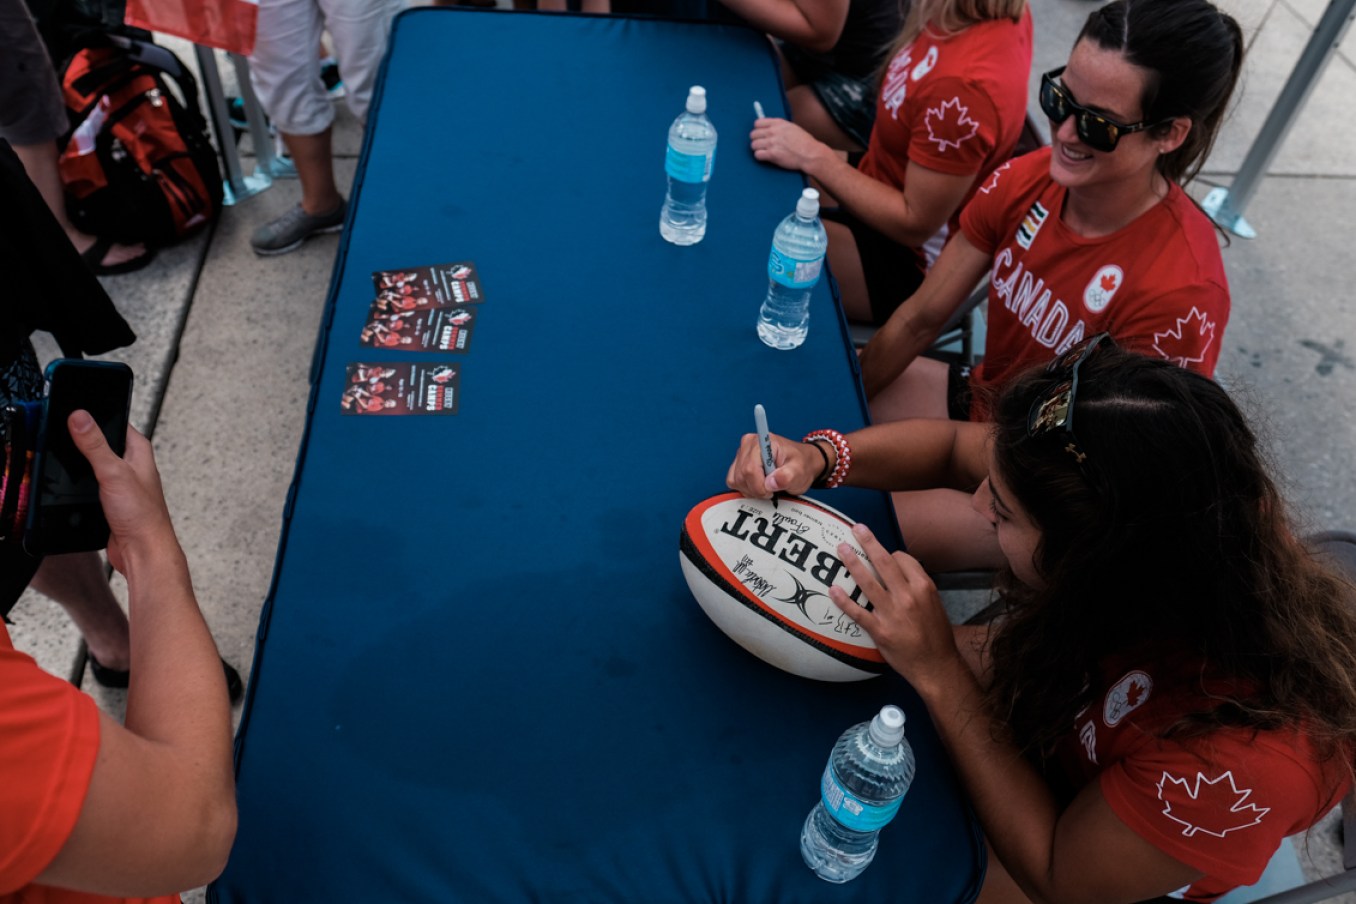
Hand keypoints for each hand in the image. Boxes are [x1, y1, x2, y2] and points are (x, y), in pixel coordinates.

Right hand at [67, 411, 176, 574]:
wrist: (142, 550)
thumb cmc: (142, 515)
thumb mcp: (113, 472)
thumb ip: (95, 444)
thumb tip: (80, 416)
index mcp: (138, 450)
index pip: (115, 421)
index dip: (95, 415)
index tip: (72, 411)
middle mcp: (131, 464)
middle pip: (100, 443)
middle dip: (81, 441)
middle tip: (61, 438)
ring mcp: (119, 482)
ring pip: (92, 465)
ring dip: (78, 465)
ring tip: (63, 462)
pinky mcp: (109, 499)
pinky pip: (88, 484)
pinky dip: (78, 484)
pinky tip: (69, 486)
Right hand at [725, 432, 824, 497]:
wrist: (800, 463)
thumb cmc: (800, 463)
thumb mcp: (799, 470)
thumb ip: (787, 476)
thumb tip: (771, 483)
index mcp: (762, 441)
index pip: (750, 469)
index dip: (759, 485)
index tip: (772, 489)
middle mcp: (748, 445)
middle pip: (742, 477)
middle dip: (757, 489)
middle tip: (772, 488)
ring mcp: (741, 454)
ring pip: (736, 481)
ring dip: (751, 489)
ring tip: (767, 485)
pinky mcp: (737, 464)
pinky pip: (734, 482)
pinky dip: (746, 488)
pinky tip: (759, 484)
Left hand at [750, 117, 831, 172]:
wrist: (810, 153)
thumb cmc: (804, 142)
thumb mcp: (792, 128)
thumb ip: (779, 127)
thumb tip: (768, 128)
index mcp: (778, 123)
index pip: (757, 123)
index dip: (757, 129)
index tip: (760, 134)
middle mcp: (774, 131)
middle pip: (753, 134)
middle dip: (756, 140)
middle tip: (761, 145)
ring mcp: (772, 143)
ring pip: (753, 145)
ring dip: (757, 149)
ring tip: (764, 151)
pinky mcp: (772, 154)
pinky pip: (757, 155)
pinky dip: (760, 157)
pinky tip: (766, 157)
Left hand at [829, 523, 963, 693]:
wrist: (937, 665)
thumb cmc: (936, 634)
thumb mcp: (934, 603)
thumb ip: (917, 585)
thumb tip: (899, 569)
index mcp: (924, 587)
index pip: (902, 558)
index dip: (890, 554)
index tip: (882, 554)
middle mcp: (908, 596)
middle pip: (884, 562)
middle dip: (868, 542)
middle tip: (855, 529)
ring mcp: (893, 613)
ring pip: (867, 582)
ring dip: (852, 562)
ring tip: (841, 549)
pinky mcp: (880, 631)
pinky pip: (858, 612)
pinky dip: (844, 600)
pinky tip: (834, 590)